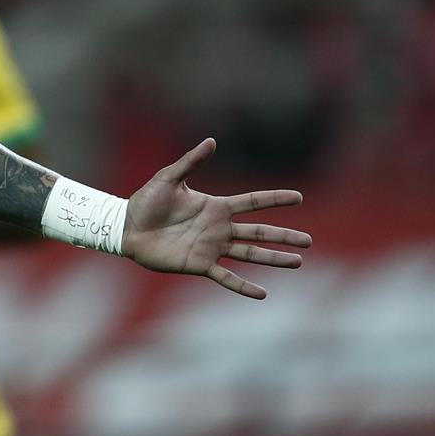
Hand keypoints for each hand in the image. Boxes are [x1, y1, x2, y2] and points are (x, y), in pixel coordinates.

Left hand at [121, 139, 309, 297]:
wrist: (125, 227)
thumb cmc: (145, 202)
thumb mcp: (168, 178)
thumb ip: (191, 162)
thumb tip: (212, 141)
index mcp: (216, 206)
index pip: (253, 202)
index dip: (275, 199)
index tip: (299, 197)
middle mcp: (219, 228)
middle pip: (260, 231)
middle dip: (284, 236)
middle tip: (309, 241)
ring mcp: (211, 247)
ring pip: (250, 254)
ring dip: (273, 259)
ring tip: (298, 262)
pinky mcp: (199, 264)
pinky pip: (226, 277)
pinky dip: (243, 286)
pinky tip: (263, 294)